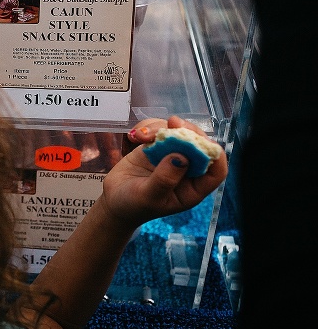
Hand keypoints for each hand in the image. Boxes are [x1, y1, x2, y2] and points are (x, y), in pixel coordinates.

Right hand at [99, 116, 227, 227]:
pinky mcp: (156, 147)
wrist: (113, 200)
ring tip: (142, 136)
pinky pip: (159, 130)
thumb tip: (182, 157)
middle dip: (187, 131)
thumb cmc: (134, 206)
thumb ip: (165, 180)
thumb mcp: (149, 197)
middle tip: (172, 123)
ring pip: (178, 133)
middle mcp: (186, 171)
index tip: (201, 142)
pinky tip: (135, 136)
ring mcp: (171, 156)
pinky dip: (148, 128)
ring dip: (161, 128)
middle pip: (198, 145)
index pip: (216, 171)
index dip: (215, 155)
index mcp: (192, 189)